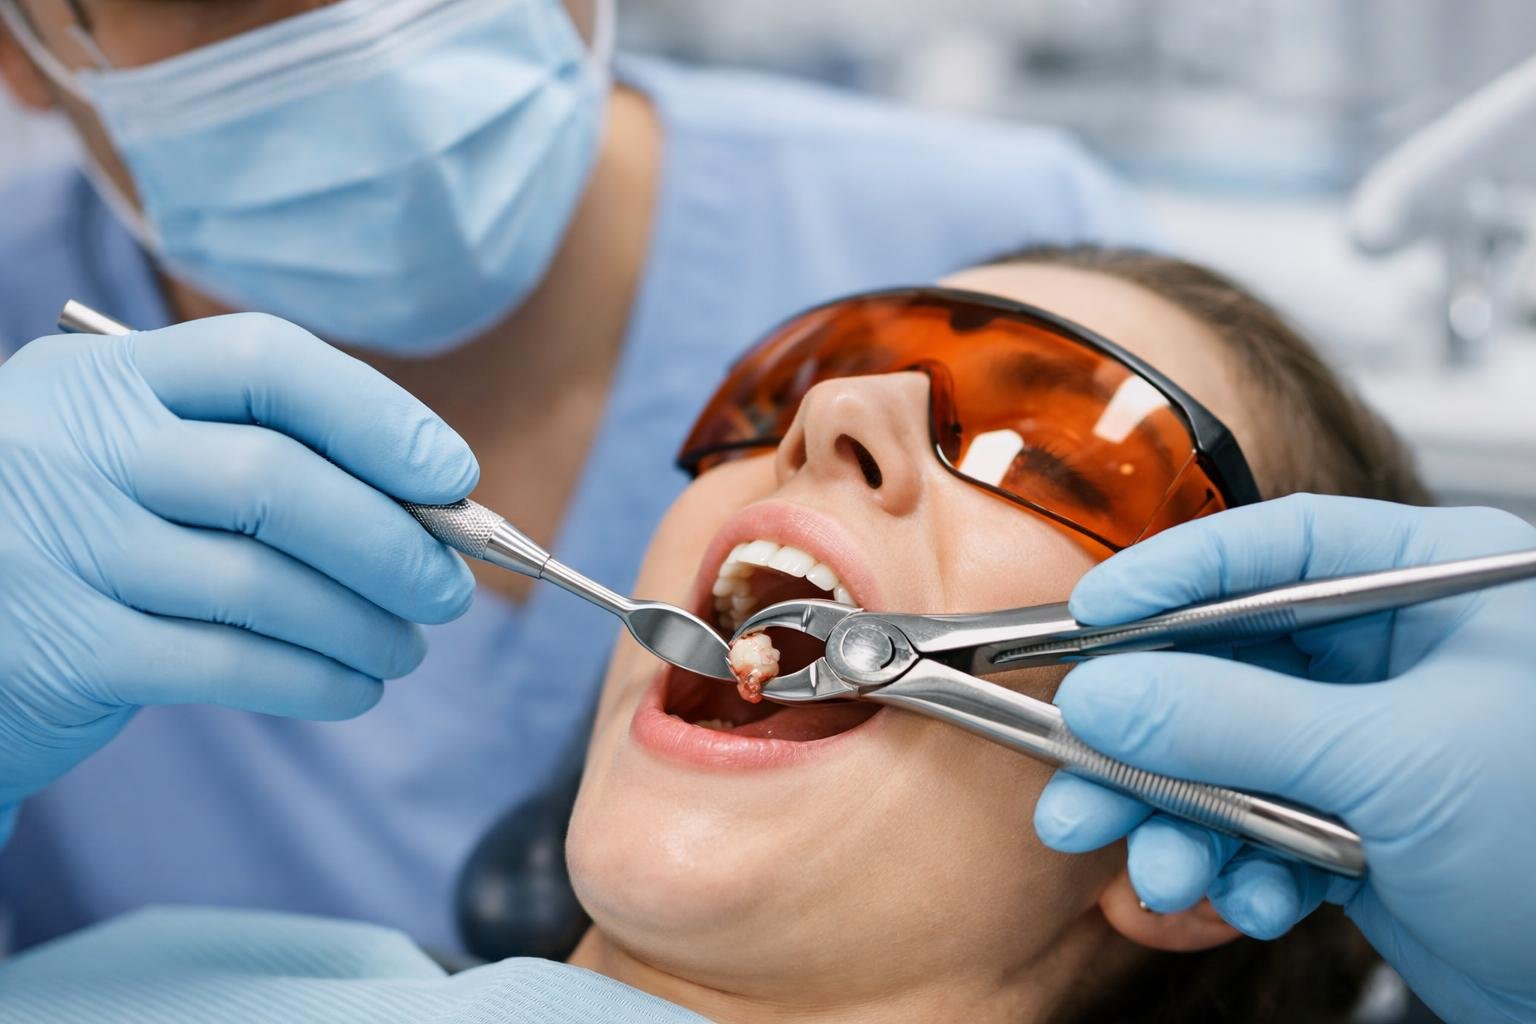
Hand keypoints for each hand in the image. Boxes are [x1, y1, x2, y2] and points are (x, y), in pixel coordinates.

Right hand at [0, 315, 478, 827]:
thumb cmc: (79, 525)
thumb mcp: (130, 447)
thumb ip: (251, 447)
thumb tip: (432, 498)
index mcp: (106, 376)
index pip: (264, 360)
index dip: (377, 417)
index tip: (452, 474)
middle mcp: (73, 447)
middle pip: (275, 479)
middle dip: (390, 541)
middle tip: (450, 589)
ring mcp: (60, 548)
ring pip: (259, 584)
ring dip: (362, 623)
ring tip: (406, 645)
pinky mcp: (63, 650)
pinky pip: (223, 665)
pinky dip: (311, 680)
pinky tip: (353, 688)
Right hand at [1033, 494, 1535, 1023]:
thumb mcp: (1396, 763)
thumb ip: (1235, 722)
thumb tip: (1107, 695)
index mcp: (1433, 588)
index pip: (1274, 548)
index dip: (1171, 577)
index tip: (1088, 618)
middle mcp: (1395, 655)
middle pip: (1226, 664)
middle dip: (1148, 738)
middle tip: (1077, 775)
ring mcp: (1371, 742)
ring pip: (1227, 757)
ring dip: (1179, 822)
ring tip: (1154, 873)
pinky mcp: (1357, 824)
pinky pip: (1258, 828)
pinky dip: (1238, 870)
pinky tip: (1248, 903)